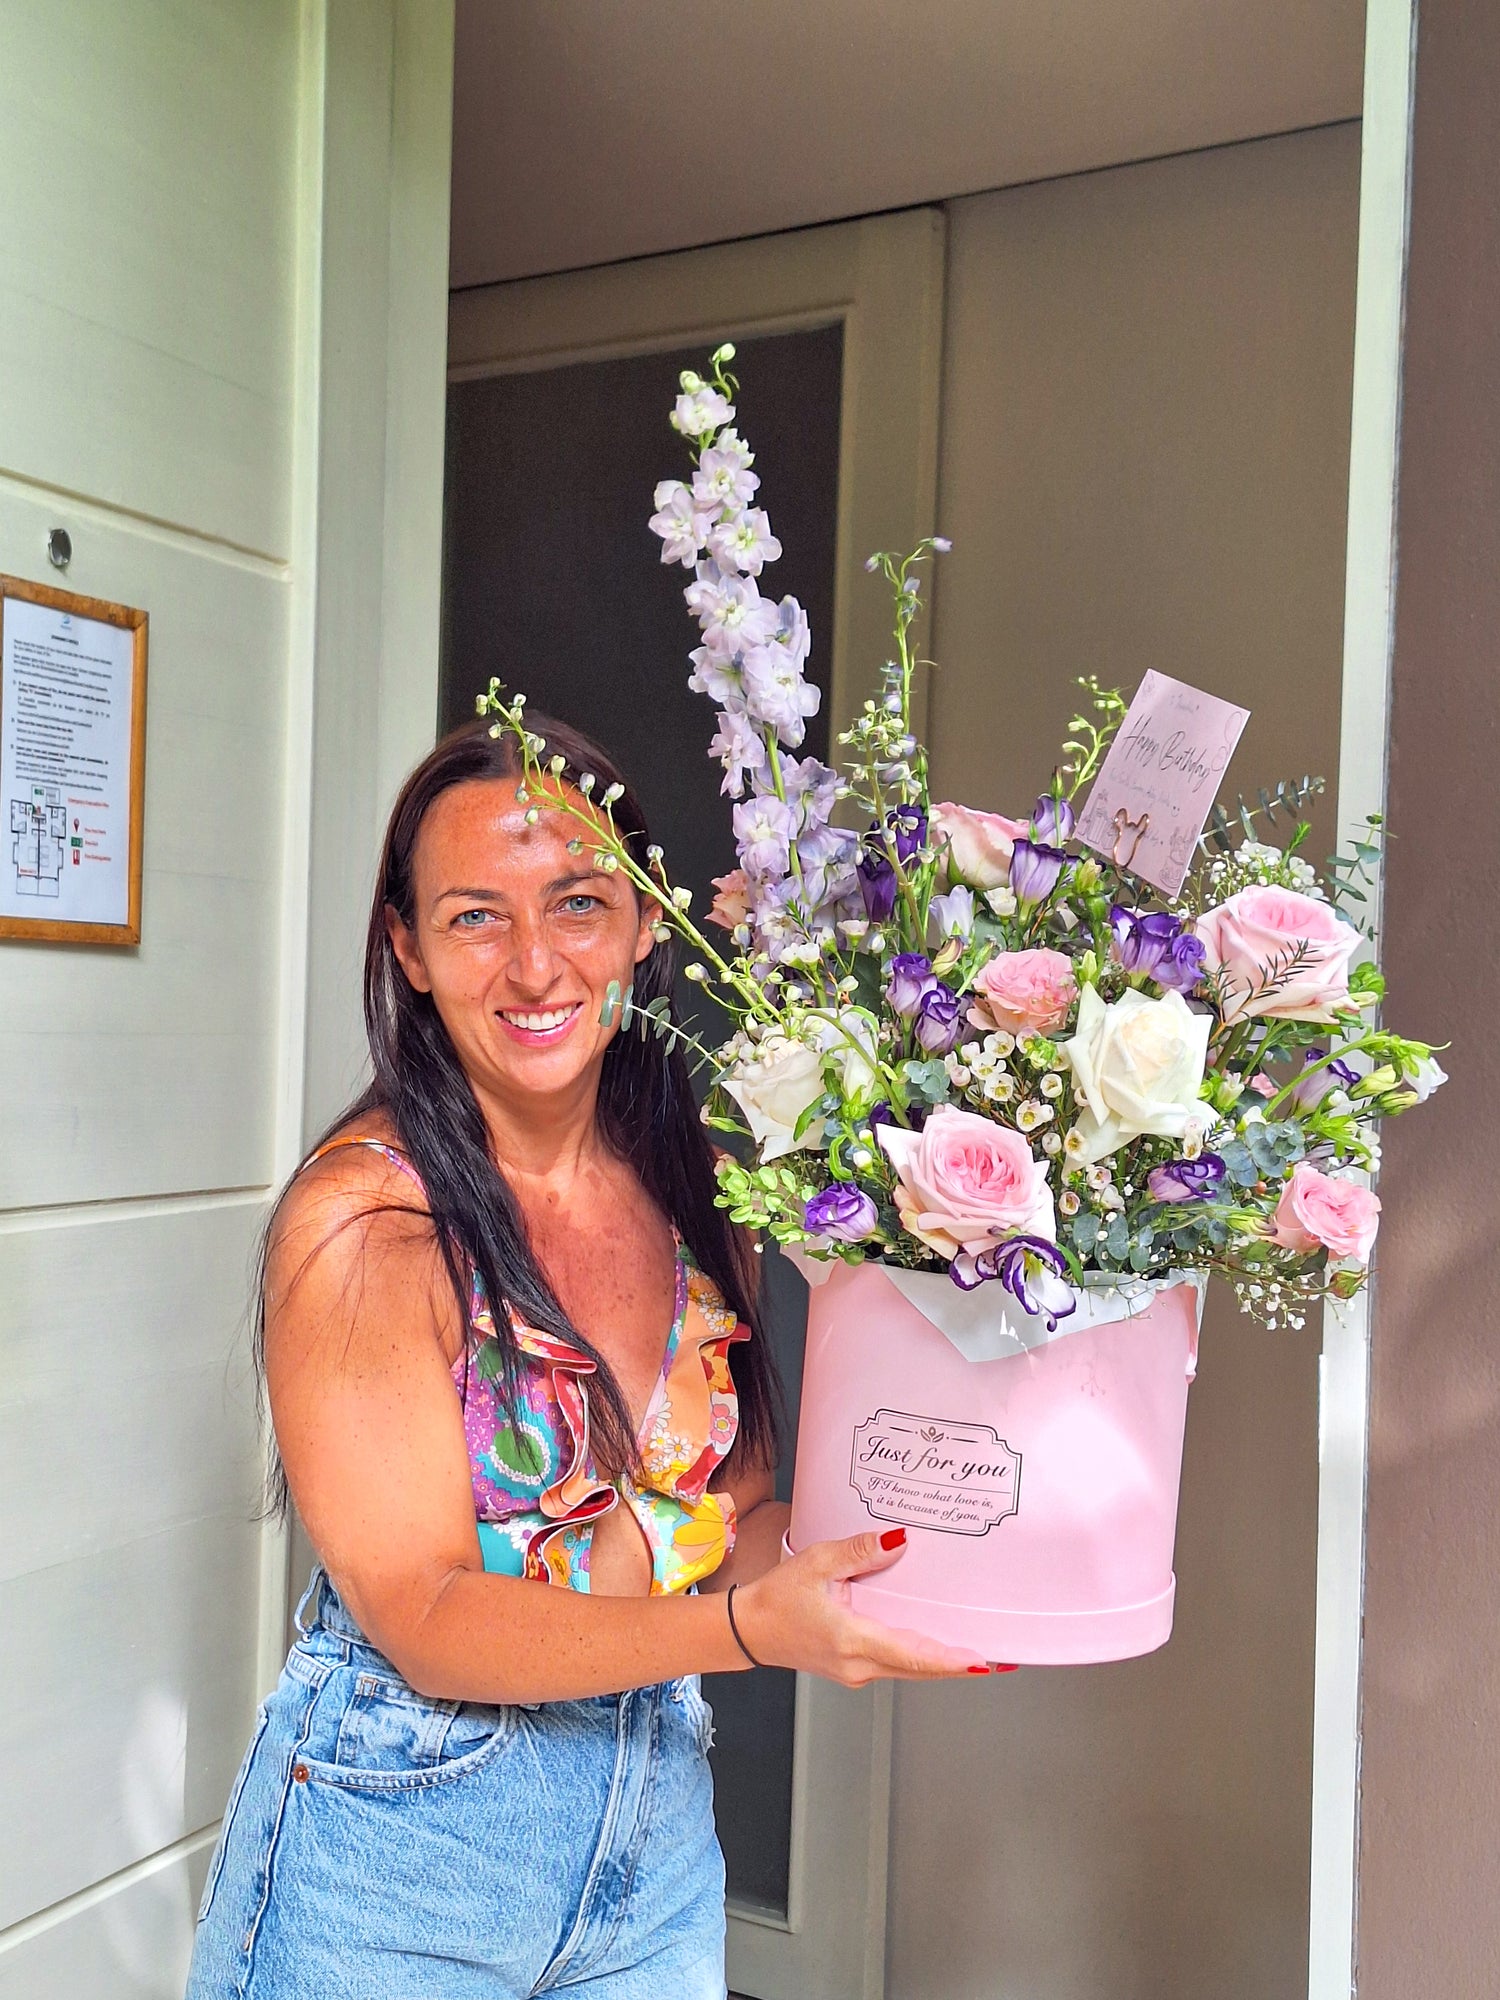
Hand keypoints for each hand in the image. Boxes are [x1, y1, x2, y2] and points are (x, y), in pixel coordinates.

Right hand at [728, 1527, 1005, 1683]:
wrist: (748, 1629)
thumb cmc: (776, 1597)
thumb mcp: (818, 1562)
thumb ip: (860, 1552)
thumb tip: (899, 1541)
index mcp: (853, 1640)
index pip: (915, 1656)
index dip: (953, 1661)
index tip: (984, 1662)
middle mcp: (860, 1665)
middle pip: (921, 1669)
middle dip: (960, 1664)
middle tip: (999, 1657)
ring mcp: (857, 1671)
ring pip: (909, 1670)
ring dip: (940, 1661)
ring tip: (975, 1649)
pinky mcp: (853, 1668)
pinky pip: (894, 1664)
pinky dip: (917, 1656)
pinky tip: (932, 1642)